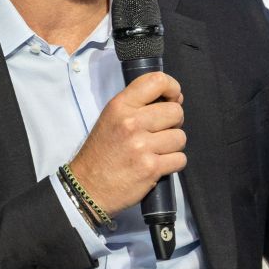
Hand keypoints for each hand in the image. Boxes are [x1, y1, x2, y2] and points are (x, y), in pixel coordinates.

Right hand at [69, 71, 186, 214]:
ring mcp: (141, 146)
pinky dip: (173, 163)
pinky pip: (180, 159)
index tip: (174, 98)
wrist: (87, 187)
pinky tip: (157, 165)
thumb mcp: (111, 118)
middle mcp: (131, 122)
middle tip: (160, 132)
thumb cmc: (101, 152)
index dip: (172, 88)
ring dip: (173, 146)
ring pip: (180, 137)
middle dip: (174, 123)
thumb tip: (175, 99)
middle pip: (176, 112)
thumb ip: (138, 105)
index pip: (157, 81)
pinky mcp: (150, 168)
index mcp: (120, 106)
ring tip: (156, 150)